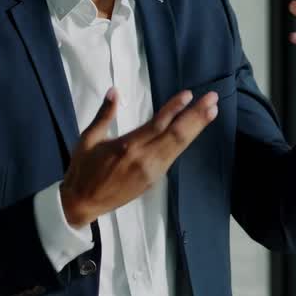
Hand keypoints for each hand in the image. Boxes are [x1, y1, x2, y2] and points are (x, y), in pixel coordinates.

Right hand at [59, 87, 218, 227]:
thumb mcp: (88, 139)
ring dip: (197, 128)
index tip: (190, 94)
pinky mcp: (154, 180)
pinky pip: (173, 156)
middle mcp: (144, 159)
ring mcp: (152, 171)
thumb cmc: (83, 169)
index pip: (158, 124)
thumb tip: (114, 91)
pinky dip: (186, 141)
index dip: (175, 108)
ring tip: (212, 111)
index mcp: (126, 146)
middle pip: (177, 134)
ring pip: (179, 146)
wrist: (82, 204)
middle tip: (213, 98)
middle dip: (196, 116)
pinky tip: (195, 130)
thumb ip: (104, 115)